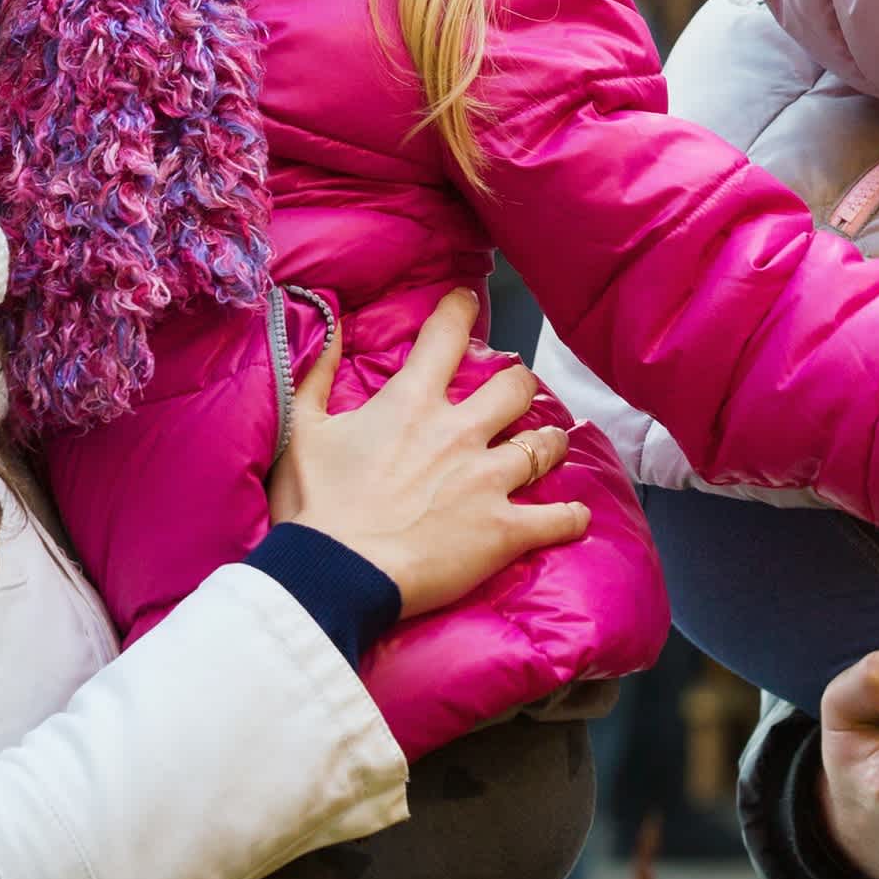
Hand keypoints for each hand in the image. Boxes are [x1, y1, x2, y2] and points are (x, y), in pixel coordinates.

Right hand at [265, 289, 590, 614]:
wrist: (333, 576)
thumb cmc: (314, 508)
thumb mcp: (302, 431)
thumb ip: (316, 375)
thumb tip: (328, 325)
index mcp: (412, 405)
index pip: (446, 338)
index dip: (460, 311)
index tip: (468, 301)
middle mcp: (460, 433)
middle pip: (515, 388)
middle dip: (520, 385)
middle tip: (517, 392)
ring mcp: (488, 480)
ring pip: (545, 445)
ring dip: (552, 443)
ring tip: (552, 445)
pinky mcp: (503, 529)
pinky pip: (556, 518)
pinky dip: (570, 517)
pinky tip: (576, 516)